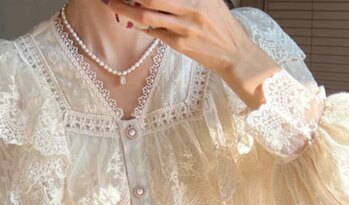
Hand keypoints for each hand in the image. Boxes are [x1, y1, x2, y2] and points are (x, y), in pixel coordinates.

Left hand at [103, 0, 260, 76]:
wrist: (234, 54)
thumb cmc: (222, 25)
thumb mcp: (211, 0)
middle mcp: (190, 9)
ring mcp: (184, 29)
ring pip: (146, 17)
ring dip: (126, 10)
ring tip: (114, 4)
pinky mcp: (180, 45)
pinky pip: (155, 33)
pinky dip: (143, 26)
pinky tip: (135, 21)